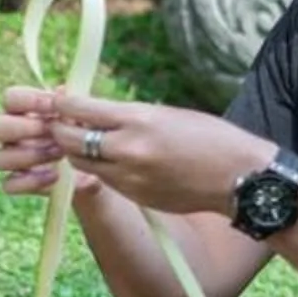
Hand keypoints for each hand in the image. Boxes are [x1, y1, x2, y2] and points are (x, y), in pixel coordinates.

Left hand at [0, 86, 275, 215]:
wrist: (241, 177)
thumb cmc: (210, 137)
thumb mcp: (166, 115)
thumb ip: (127, 116)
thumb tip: (93, 112)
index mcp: (138, 119)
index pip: (80, 109)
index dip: (62, 105)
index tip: (57, 100)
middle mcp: (129, 149)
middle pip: (71, 139)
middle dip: (60, 130)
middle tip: (58, 124)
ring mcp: (130, 176)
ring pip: (82, 163)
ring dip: (75, 152)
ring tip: (80, 141)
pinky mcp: (135, 196)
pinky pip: (104, 180)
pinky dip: (99, 169)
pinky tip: (106, 161)